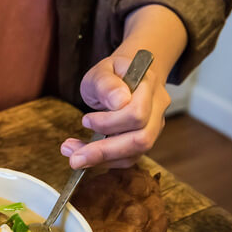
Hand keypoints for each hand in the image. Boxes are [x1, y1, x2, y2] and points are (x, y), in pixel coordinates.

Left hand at [60, 53, 170, 168]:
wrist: (128, 75)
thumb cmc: (112, 73)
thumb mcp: (101, 71)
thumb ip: (106, 83)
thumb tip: (119, 101)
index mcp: (148, 84)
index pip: (137, 113)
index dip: (109, 122)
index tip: (85, 120)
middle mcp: (157, 107)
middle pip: (141, 139)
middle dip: (105, 151)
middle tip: (74, 158)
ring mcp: (154, 126)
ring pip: (135, 154)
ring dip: (101, 159)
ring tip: (73, 155)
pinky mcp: (144, 140)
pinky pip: (128, 158)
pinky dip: (104, 161)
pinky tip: (85, 154)